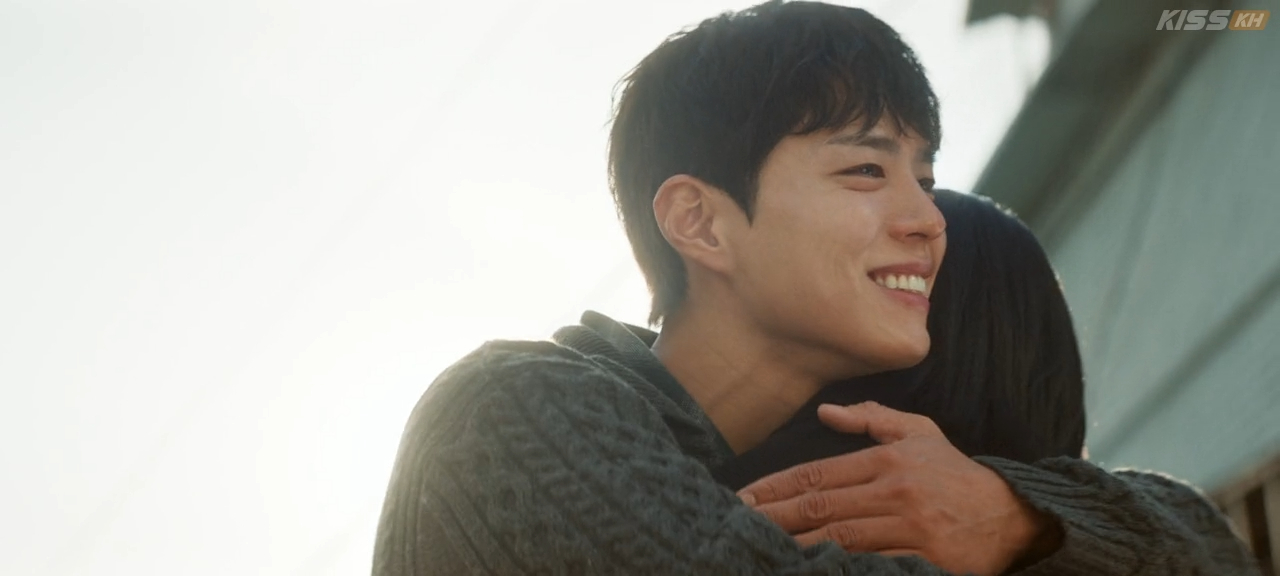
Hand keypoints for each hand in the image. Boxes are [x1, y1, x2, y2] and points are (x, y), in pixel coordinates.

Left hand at [736, 402, 1055, 575]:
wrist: (1015, 516)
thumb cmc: (957, 474)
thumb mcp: (920, 433)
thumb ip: (871, 419)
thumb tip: (824, 412)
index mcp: (887, 460)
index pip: (817, 474)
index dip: (775, 487)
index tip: (744, 498)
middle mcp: (895, 491)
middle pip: (819, 508)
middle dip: (773, 517)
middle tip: (737, 524)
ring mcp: (910, 529)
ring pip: (839, 539)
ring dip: (796, 546)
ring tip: (761, 548)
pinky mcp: (925, 560)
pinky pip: (872, 566)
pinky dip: (839, 568)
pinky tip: (811, 568)